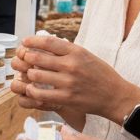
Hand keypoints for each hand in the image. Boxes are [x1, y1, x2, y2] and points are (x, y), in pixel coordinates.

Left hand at [13, 35, 139, 122]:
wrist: (115, 96)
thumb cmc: (100, 75)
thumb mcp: (86, 56)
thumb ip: (67, 50)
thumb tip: (45, 43)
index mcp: (76, 52)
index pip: (48, 42)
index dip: (32, 41)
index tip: (25, 42)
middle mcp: (71, 65)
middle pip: (37, 57)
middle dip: (26, 58)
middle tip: (23, 60)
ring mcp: (68, 82)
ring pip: (35, 74)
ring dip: (28, 75)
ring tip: (29, 75)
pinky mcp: (66, 98)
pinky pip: (40, 93)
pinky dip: (32, 91)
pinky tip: (32, 89)